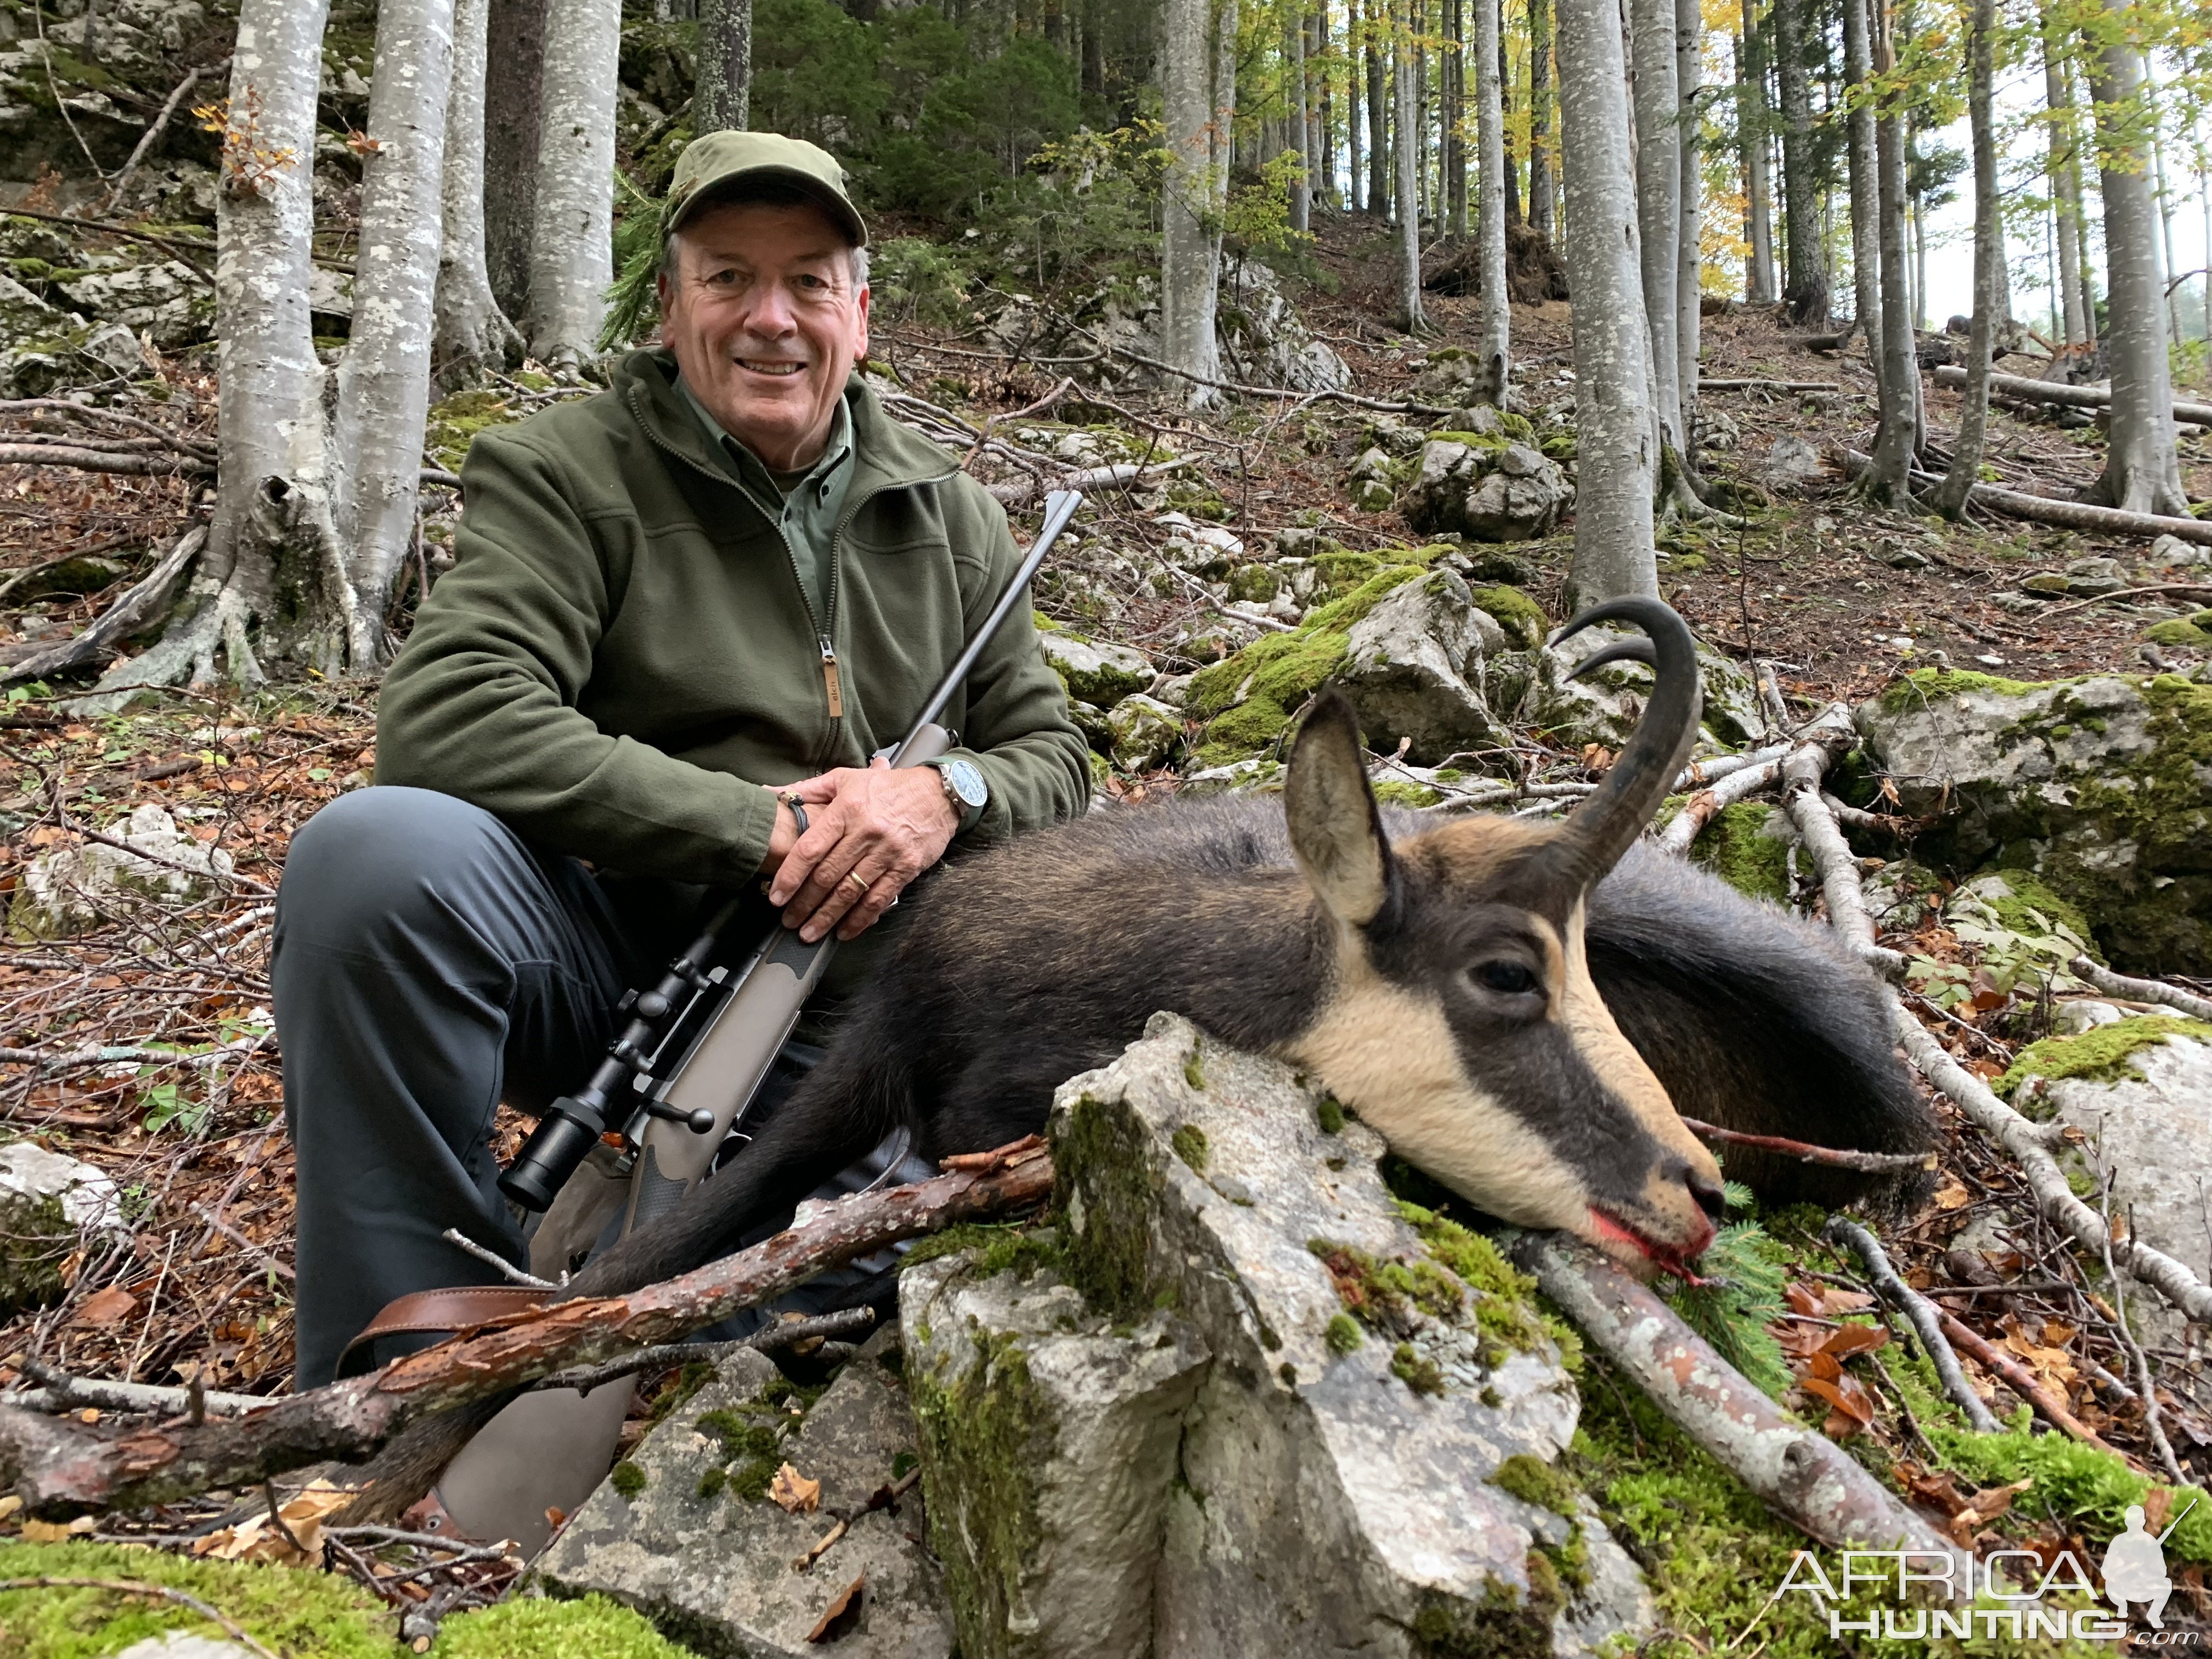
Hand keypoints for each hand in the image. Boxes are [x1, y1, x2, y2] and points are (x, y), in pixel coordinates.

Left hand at [767, 758, 958, 941]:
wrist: (938, 793)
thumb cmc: (887, 786)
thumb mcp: (846, 779)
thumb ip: (808, 789)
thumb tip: (770, 794)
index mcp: (847, 809)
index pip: (811, 848)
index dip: (790, 876)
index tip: (777, 896)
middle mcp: (866, 832)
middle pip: (827, 875)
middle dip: (804, 903)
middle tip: (789, 921)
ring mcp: (888, 852)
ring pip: (851, 891)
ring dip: (827, 916)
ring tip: (809, 933)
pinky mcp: (906, 867)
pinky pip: (879, 898)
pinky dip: (860, 919)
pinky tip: (845, 931)